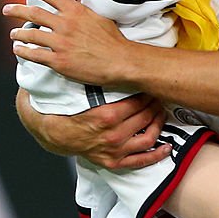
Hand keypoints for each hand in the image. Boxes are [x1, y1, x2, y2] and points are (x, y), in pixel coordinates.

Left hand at [3, 0, 127, 86]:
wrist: (121, 62)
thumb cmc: (113, 41)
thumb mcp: (98, 18)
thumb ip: (82, 11)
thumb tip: (73, 5)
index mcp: (75, 11)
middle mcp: (65, 24)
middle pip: (33, 13)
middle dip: (16, 10)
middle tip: (6, 9)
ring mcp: (60, 43)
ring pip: (30, 35)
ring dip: (18, 34)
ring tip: (13, 34)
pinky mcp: (59, 61)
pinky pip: (34, 55)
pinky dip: (23, 51)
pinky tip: (18, 50)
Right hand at [16, 88, 170, 169]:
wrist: (52, 133)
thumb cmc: (66, 111)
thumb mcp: (79, 91)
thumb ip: (93, 77)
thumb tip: (103, 55)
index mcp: (106, 115)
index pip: (138, 101)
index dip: (148, 91)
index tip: (151, 86)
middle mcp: (113, 134)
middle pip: (146, 116)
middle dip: (155, 104)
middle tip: (157, 97)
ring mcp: (115, 150)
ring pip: (149, 137)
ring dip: (159, 124)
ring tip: (161, 115)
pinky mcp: (114, 161)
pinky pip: (140, 161)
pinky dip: (156, 155)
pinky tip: (166, 147)